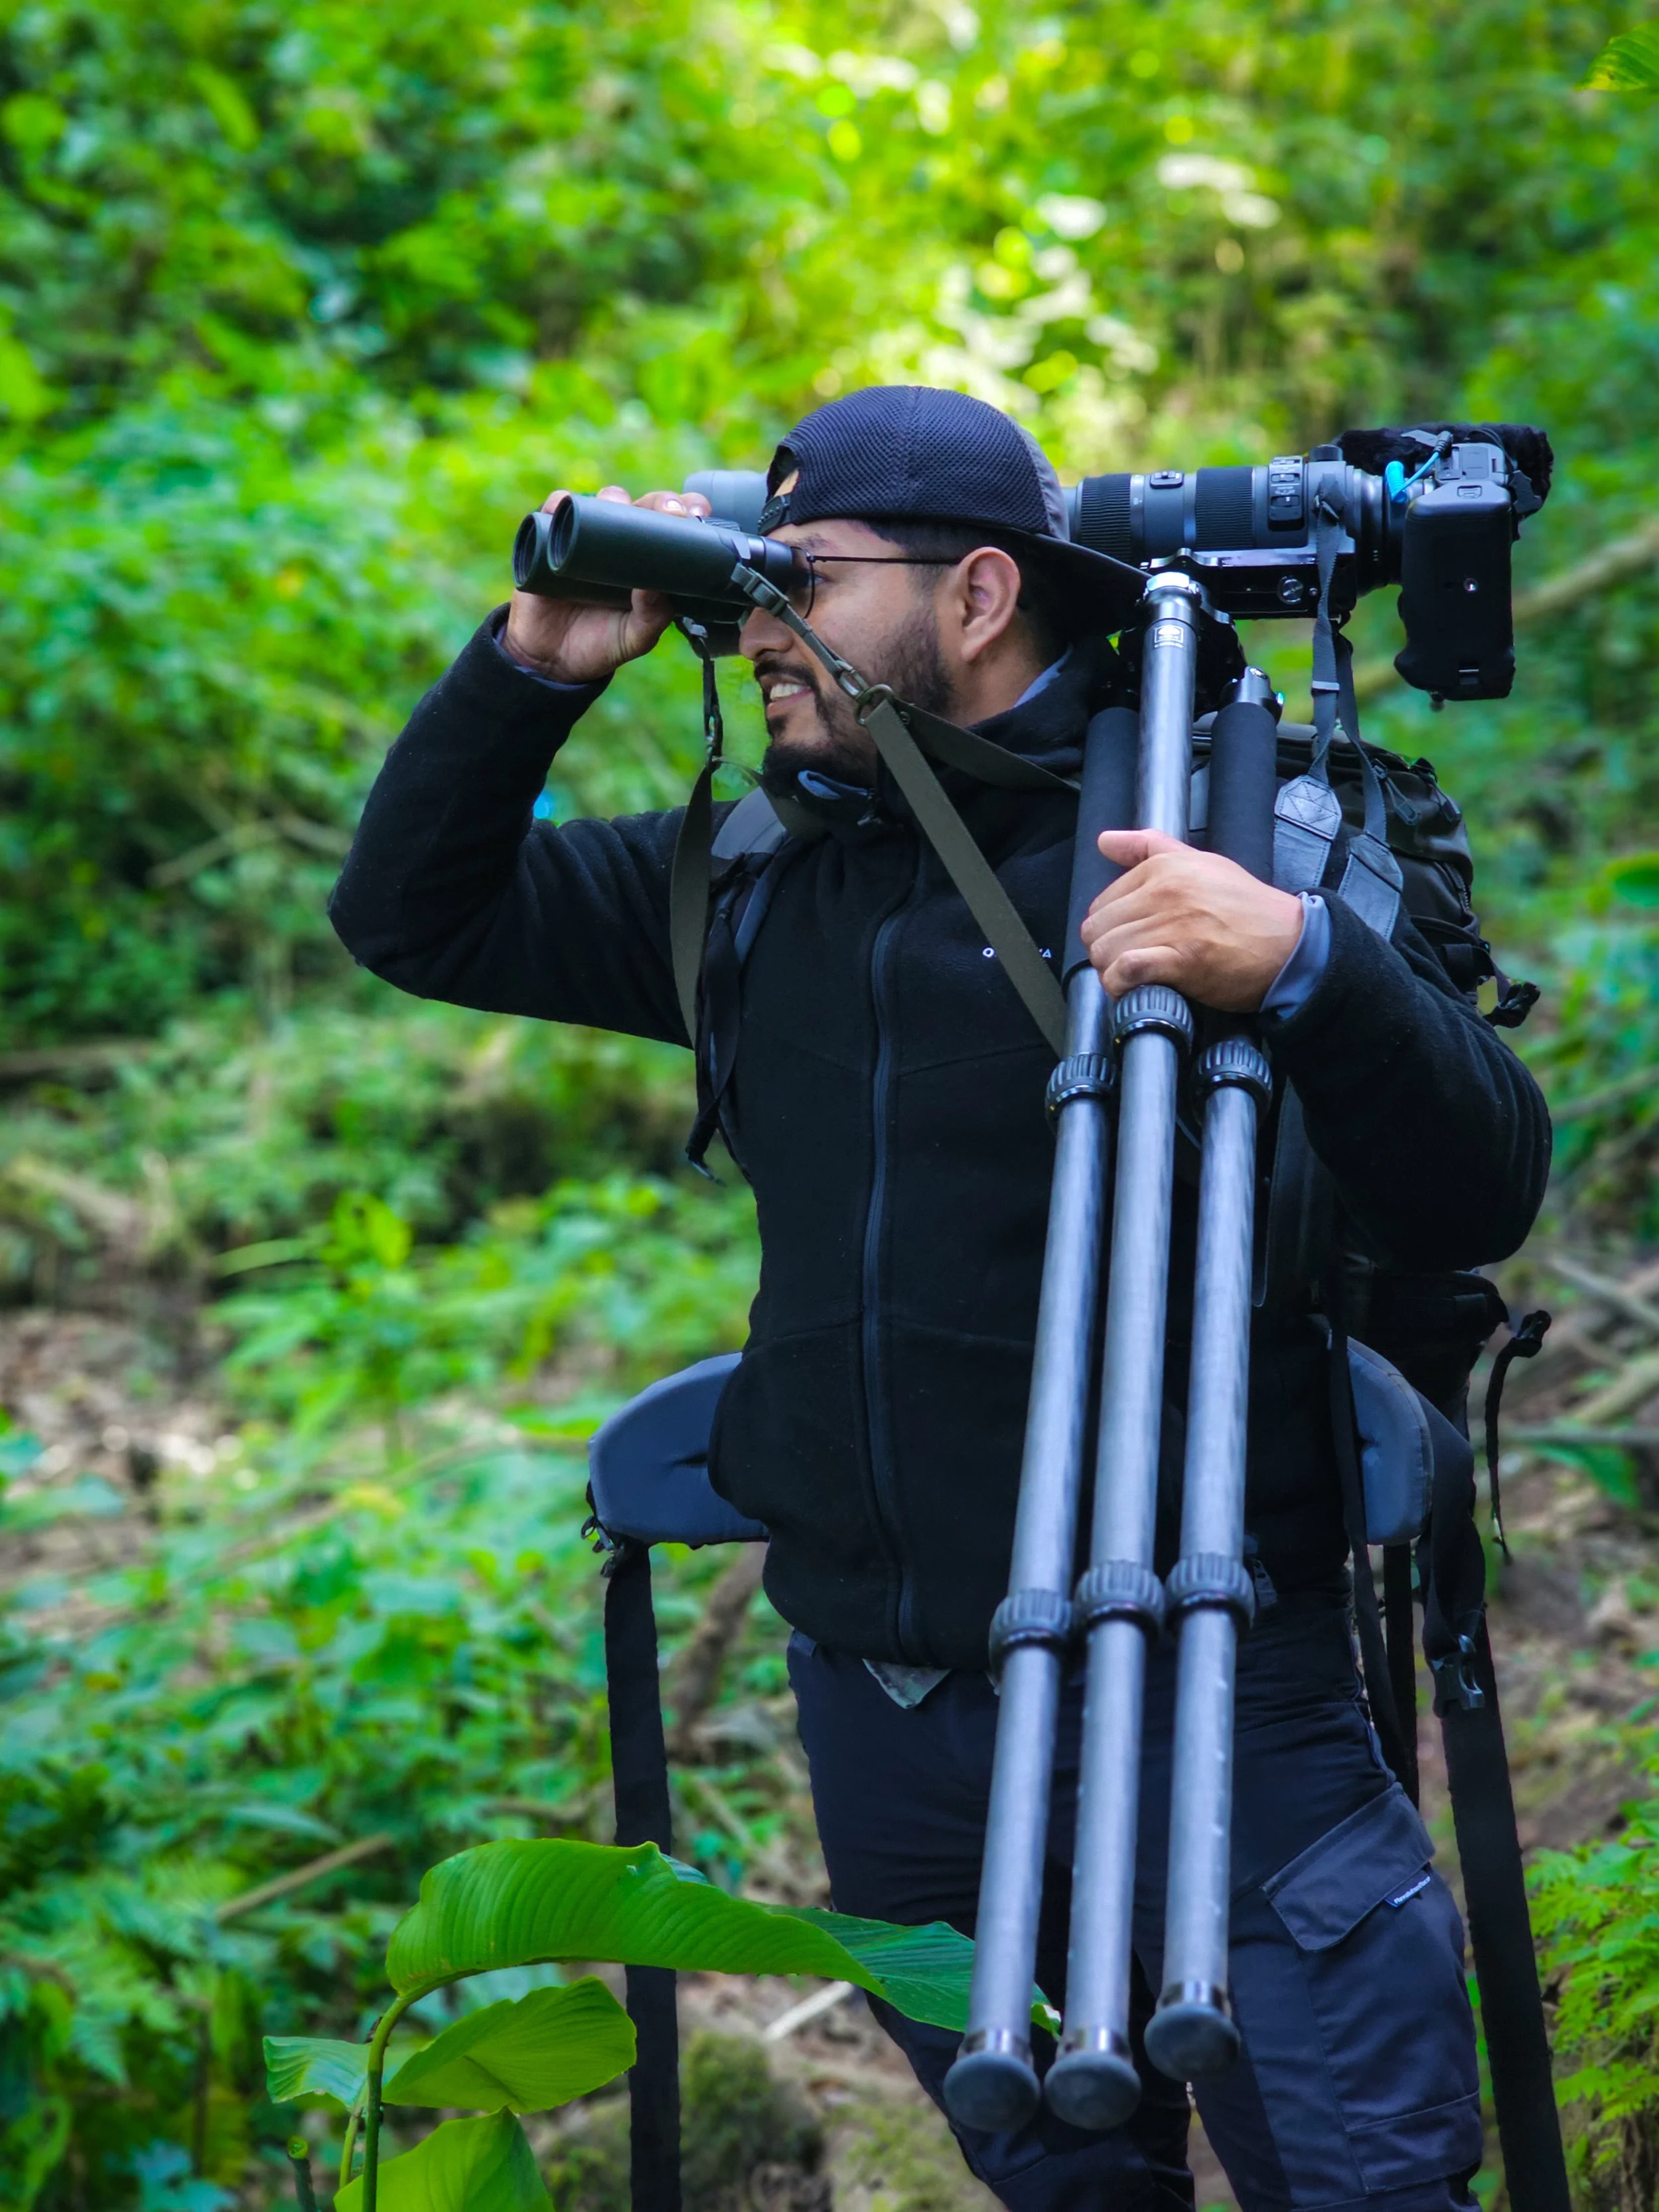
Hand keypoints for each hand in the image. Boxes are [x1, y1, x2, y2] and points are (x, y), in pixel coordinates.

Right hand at [499, 485, 711, 682]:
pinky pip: (554, 511)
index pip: (673, 527)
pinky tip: (568, 506)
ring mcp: (587, 537)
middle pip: (644, 505)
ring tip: (620, 509)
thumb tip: (655, 586)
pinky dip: (560, 503)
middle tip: (671, 513)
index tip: (698, 516)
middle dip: (661, 501)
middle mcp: (621, 542)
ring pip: (603, 501)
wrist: (553, 660)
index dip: (687, 512)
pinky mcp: (551, 540)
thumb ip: (651, 618)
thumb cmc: (601, 644)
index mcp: (649, 561)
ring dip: (614, 497)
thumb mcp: (634, 638)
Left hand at [1081, 830, 1303, 1011]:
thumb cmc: (1249, 909)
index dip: (1110, 928)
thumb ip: (1149, 848)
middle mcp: (1164, 892)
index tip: (1130, 940)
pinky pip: (1126, 971)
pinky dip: (1122, 986)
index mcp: (1164, 868)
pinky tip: (1136, 990)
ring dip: (1113, 973)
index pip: (1103, 902)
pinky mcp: (1182, 960)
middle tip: (1129, 964)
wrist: (1291, 944)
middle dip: (1106, 952)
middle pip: (1098, 929)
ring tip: (1135, 980)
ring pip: (1107, 951)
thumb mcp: (1202, 862)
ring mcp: (1172, 925)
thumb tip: (1105, 840)